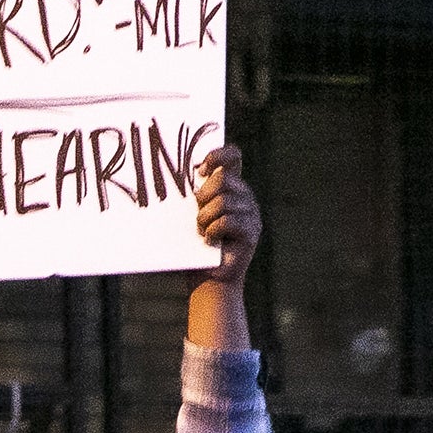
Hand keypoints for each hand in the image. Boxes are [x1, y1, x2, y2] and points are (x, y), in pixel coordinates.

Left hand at [195, 144, 258, 284]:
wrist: (208, 277)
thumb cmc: (195, 244)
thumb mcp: (191, 213)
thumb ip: (193, 193)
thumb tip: (180, 173)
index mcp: (231, 186)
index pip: (232, 156)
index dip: (217, 155)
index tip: (199, 170)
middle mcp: (245, 196)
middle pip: (223, 178)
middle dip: (203, 196)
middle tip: (197, 216)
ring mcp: (251, 213)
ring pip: (223, 201)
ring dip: (204, 218)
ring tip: (202, 232)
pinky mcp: (252, 231)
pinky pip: (227, 220)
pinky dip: (212, 231)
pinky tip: (210, 241)